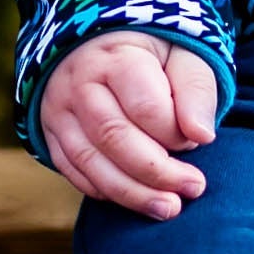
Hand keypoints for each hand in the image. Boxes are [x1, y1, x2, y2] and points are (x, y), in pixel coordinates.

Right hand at [41, 34, 220, 215]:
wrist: (103, 46)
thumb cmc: (154, 55)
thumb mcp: (185, 57)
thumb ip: (196, 91)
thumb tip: (202, 136)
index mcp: (115, 58)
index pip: (146, 107)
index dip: (176, 133)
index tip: (199, 139)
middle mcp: (79, 84)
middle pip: (114, 137)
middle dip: (157, 172)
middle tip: (194, 188)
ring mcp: (59, 111)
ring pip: (90, 161)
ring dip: (132, 192)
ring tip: (168, 207)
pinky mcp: (52, 134)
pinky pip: (73, 171)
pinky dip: (104, 190)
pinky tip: (135, 197)